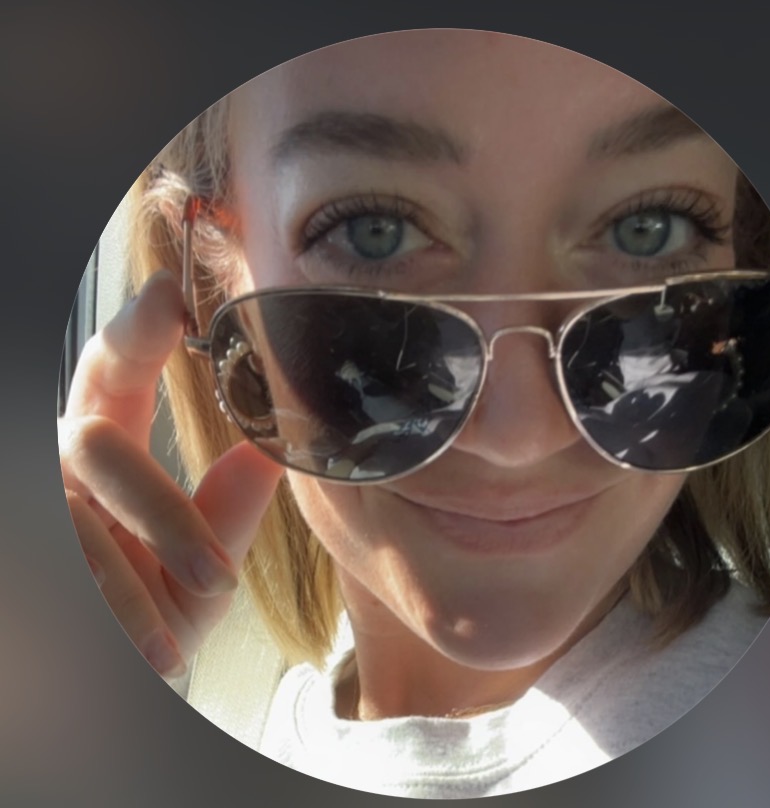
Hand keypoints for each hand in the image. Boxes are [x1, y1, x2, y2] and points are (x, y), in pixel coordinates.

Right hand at [59, 269, 283, 677]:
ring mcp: (38, 504)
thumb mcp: (194, 574)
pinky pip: (70, 574)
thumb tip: (268, 455)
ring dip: (134, 591)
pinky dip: (115, 621)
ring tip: (173, 646)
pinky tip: (148, 657)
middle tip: (215, 579)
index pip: (113, 371)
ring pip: (79, 527)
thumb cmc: (146, 615)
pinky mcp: (28, 553)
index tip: (168, 296)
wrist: (103, 667)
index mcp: (108, 444)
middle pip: (98, 445)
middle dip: (161, 515)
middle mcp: (62, 463)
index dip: (134, 329)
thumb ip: (226, 516)